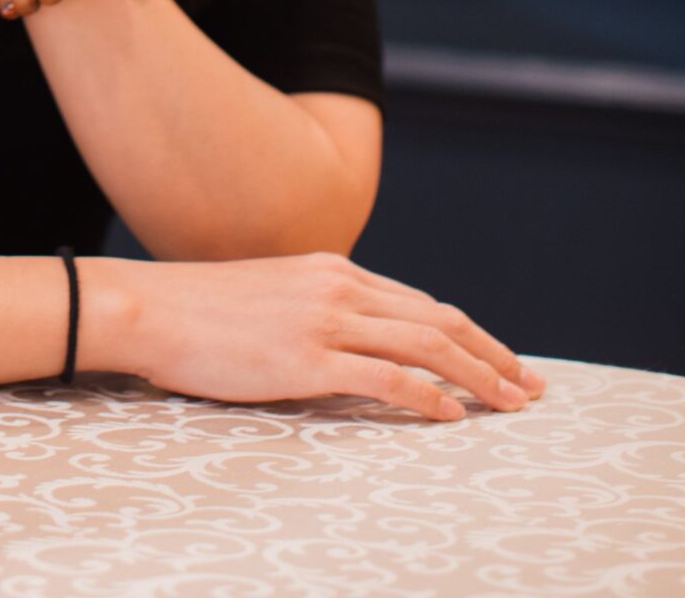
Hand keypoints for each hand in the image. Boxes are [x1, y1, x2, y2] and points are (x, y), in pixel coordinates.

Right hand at [102, 251, 545, 422]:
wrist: (153, 308)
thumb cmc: (204, 310)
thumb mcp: (274, 293)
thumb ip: (319, 308)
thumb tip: (356, 341)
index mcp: (333, 268)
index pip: (422, 302)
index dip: (471, 333)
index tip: (504, 360)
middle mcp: (339, 286)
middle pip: (439, 319)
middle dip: (493, 354)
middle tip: (531, 387)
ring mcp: (324, 320)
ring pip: (424, 345)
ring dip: (477, 377)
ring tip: (510, 405)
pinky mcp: (306, 358)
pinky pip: (384, 377)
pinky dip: (427, 396)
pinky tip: (451, 416)